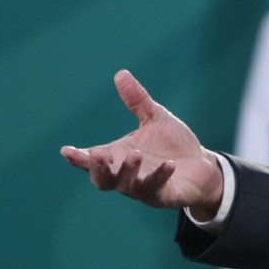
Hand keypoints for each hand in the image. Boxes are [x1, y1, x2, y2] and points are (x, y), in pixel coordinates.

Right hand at [61, 70, 223, 219]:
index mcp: (118, 156)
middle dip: (97, 169)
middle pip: (101, 180)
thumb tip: (121, 73)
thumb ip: (137, 100)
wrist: (201, 164)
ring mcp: (142, 188)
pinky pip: (156, 189)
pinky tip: (169, 164)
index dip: (77, 157)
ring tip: (135, 155)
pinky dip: (160, 176)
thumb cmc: (173, 144)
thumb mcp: (155, 118)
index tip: (66, 150)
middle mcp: (125, 175)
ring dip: (127, 171)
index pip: (92, 160)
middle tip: (97, 153)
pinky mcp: (163, 195)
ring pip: (125, 186)